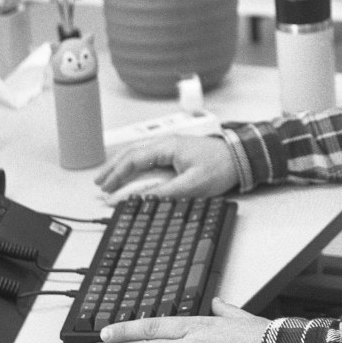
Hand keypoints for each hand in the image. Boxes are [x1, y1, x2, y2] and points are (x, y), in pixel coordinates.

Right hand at [95, 133, 238, 198]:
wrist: (242, 157)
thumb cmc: (221, 166)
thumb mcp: (192, 184)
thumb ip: (164, 192)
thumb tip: (140, 199)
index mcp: (167, 147)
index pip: (133, 160)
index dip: (117, 176)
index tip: (105, 190)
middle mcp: (166, 143)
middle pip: (132, 154)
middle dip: (113, 168)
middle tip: (99, 183)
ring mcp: (171, 146)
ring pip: (139, 154)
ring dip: (122, 166)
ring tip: (109, 179)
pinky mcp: (177, 152)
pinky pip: (149, 157)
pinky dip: (135, 165)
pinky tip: (131, 173)